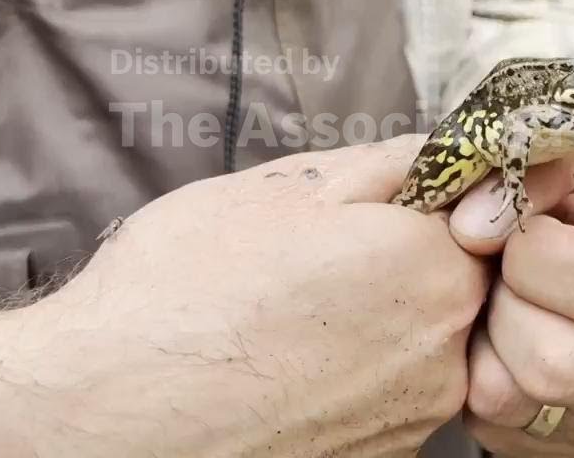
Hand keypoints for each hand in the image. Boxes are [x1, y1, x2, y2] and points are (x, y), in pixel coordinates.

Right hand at [0, 135, 486, 457]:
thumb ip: (381, 165)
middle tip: (315, 259)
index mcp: (427, 266)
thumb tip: (436, 154)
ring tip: (289, 317)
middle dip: (401, 258)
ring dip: (378, 321)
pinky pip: (390, 396)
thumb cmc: (174, 293)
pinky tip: (288, 366)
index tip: (377, 204)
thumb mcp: (276, 188)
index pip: (475, 207)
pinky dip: (355, 377)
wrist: (98, 413)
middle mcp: (442, 353)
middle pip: (453, 279)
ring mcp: (413, 418)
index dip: (421, 197)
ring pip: (422, 341)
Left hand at [447, 142, 573, 455]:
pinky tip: (505, 337)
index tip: (522, 226)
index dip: (534, 255)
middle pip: (557, 361)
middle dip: (504, 304)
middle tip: (504, 271)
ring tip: (504, 299)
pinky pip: (505, 428)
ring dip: (487, 342)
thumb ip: (521, 169)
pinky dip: (485, 379)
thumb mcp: (564, 155)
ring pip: (520, 398)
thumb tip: (471, 226)